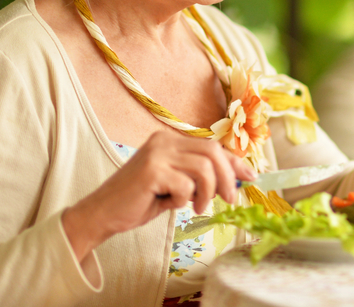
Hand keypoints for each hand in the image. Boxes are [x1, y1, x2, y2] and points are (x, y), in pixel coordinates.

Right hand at [62, 130, 255, 261]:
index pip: (212, 146)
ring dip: (208, 192)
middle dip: (228, 177)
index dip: (235, 161)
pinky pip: (186, 184)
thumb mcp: (176, 185)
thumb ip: (199, 178)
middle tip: (229, 199)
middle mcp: (164, 141)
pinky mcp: (152, 171)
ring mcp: (157, 154)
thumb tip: (236, 178)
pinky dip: (186, 199)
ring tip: (198, 207)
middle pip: (213, 152)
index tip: (251, 176)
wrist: (102, 214)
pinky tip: (173, 204)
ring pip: (204, 168)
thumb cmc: (139, 201)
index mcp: (170, 140)